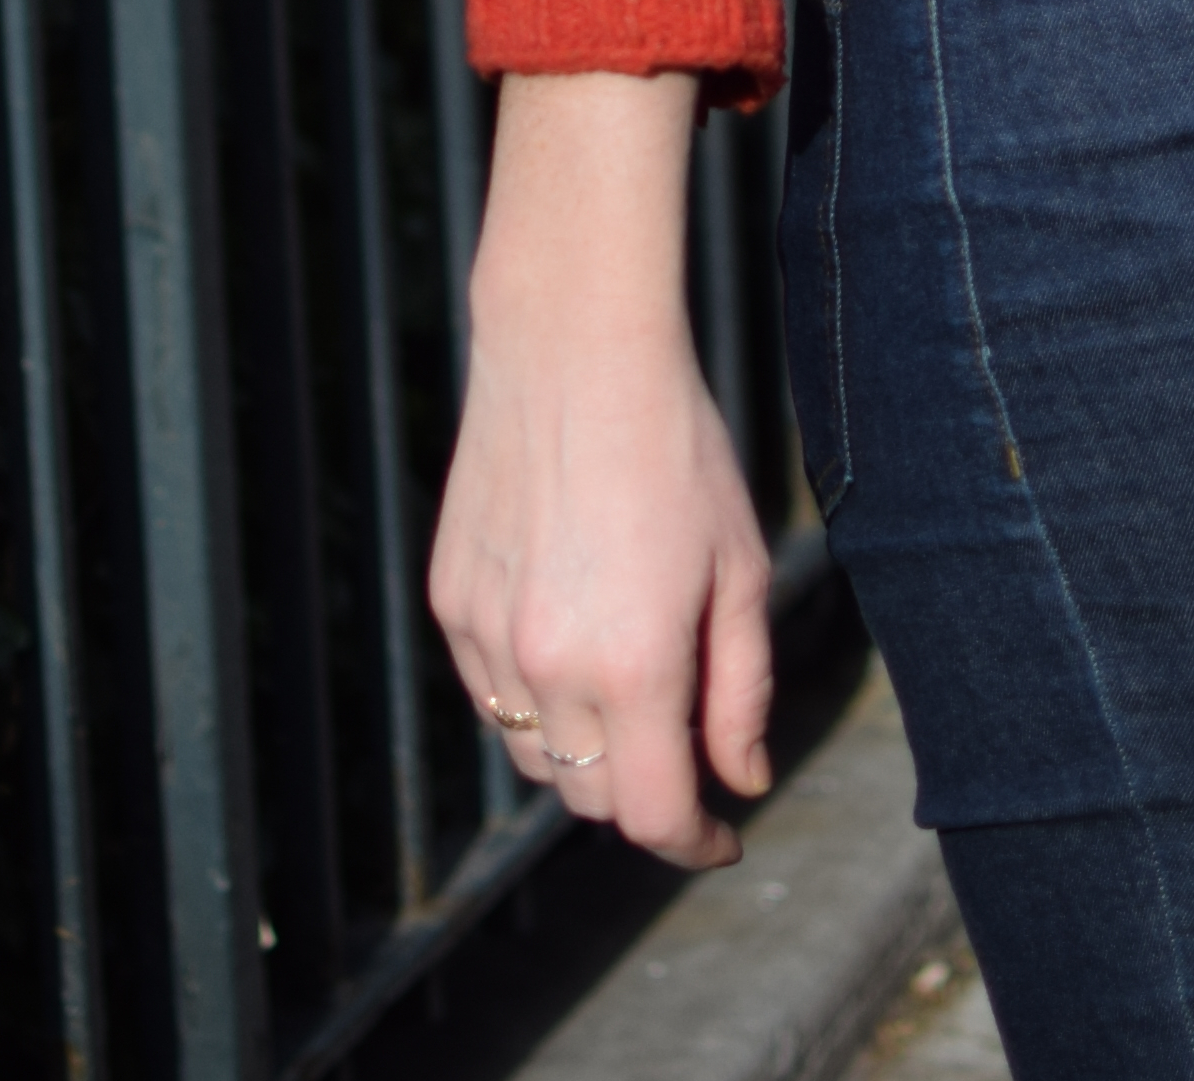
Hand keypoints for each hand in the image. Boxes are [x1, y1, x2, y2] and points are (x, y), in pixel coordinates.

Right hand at [427, 72, 774, 865]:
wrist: (574, 350)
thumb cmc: (676, 448)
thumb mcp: (740, 567)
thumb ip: (741, 688)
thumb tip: (742, 780)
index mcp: (634, 664)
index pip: (653, 816)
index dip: (696, 842)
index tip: (724, 834)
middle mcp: (550, 665)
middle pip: (590, 797)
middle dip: (643, 794)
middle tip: (686, 750)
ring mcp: (488, 636)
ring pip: (533, 754)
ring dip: (584, 751)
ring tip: (629, 686)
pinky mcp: (450, 601)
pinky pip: (490, 692)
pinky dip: (532, 697)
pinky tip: (570, 636)